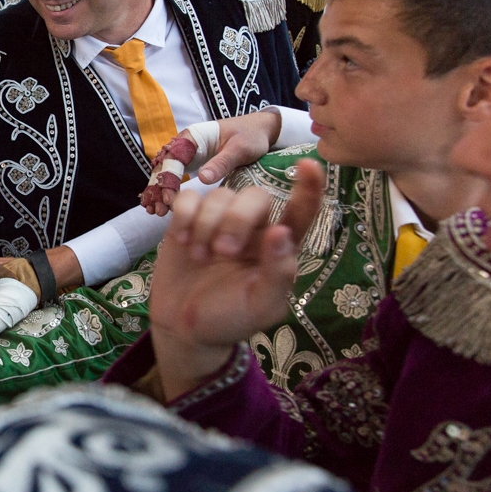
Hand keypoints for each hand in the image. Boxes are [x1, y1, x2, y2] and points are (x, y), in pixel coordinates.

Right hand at [145, 111, 282, 216]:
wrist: (259, 130)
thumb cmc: (250, 136)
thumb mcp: (240, 149)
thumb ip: (221, 163)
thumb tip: (203, 178)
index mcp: (193, 136)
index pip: (173, 158)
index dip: (168, 178)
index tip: (169, 199)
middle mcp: (185, 143)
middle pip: (164, 166)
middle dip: (158, 188)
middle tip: (158, 210)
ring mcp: (187, 153)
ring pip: (166, 172)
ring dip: (159, 191)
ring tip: (156, 212)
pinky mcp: (191, 162)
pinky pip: (174, 176)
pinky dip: (167, 190)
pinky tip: (164, 205)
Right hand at [149, 159, 323, 399]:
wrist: (183, 326)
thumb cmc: (229, 317)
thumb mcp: (262, 306)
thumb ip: (278, 274)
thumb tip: (281, 232)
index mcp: (278, 247)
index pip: (301, 212)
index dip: (309, 187)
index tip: (308, 165)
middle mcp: (253, 228)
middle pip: (254, 197)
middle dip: (237, 219)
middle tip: (223, 252)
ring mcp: (219, 220)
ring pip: (220, 195)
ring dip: (207, 224)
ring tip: (199, 256)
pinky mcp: (188, 219)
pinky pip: (189, 196)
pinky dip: (184, 215)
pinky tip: (181, 240)